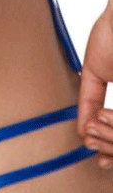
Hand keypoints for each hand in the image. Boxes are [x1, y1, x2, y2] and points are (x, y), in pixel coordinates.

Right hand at [77, 7, 112, 169]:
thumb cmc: (109, 35)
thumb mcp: (95, 72)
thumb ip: (89, 100)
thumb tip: (83, 129)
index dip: (111, 149)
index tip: (98, 157)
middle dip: (109, 147)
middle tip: (93, 147)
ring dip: (110, 138)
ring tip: (94, 129)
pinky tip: (101, 117)